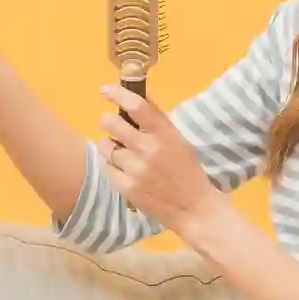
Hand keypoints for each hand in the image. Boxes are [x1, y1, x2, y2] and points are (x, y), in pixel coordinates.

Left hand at [98, 85, 227, 238]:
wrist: (193, 209)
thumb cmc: (187, 172)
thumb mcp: (178, 141)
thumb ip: (157, 123)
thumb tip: (133, 101)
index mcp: (165, 133)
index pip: (137, 106)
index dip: (118, 94)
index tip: (105, 90)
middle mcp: (148, 148)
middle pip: (113, 123)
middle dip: (108, 121)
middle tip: (111, 124)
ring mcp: (135, 169)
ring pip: (106, 146)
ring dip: (109, 145)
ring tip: (121, 151)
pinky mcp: (126, 187)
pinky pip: (106, 166)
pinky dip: (110, 164)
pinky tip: (121, 167)